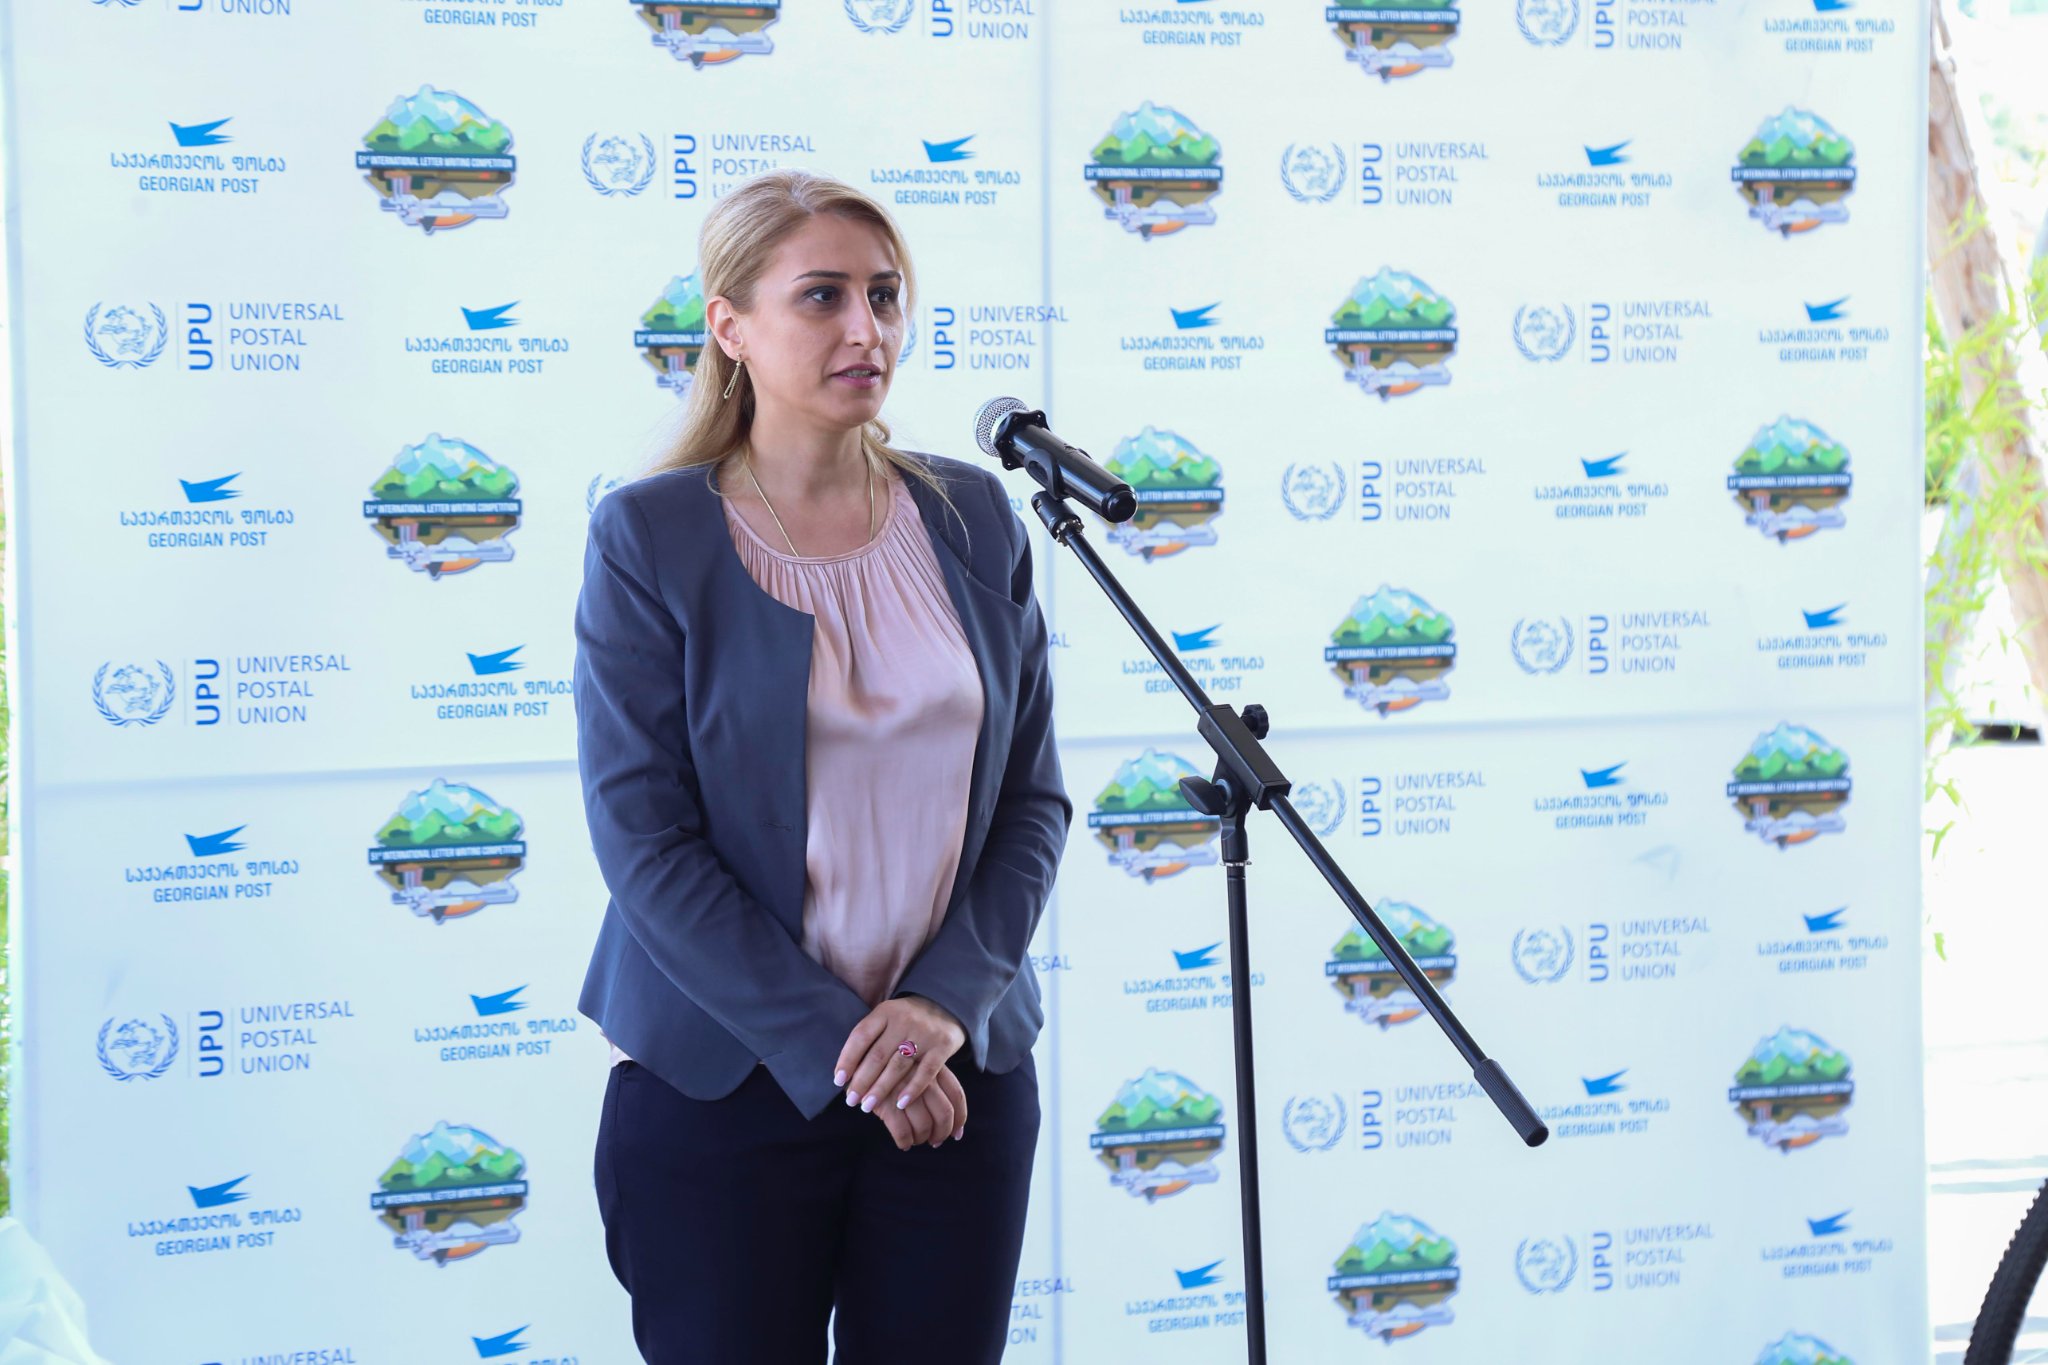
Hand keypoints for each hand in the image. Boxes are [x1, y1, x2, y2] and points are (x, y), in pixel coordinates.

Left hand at [835, 994, 965, 1119]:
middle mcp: (904, 1020)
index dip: (847, 1059)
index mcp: (885, 1012)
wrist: (945, 1005)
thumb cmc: (906, 1020)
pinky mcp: (942, 1046)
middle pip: (878, 1054)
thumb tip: (845, 1074)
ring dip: (881, 1088)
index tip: (838, 1081)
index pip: (861, 1036)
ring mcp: (925, 1033)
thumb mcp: (886, 1018)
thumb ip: (869, 1039)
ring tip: (867, 1106)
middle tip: (851, 1101)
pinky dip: (913, 1089)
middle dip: (861, 1081)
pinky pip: (926, 1072)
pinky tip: (900, 1104)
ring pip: (899, 1065)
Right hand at [872, 1064, 970, 1150]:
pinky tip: (903, 1143)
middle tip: (935, 1142)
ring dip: (923, 1139)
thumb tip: (952, 1123)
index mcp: (933, 1067)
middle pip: (944, 1113)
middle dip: (942, 1133)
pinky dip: (905, 1142)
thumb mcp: (915, 1065)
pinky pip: (903, 1132)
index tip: (956, 1134)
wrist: (857, 1058)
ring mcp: (904, 1089)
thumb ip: (933, 1084)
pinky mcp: (885, 1102)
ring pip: (924, 1125)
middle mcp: (923, 1076)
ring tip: (917, 1141)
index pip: (957, 1095)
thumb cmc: (890, 1066)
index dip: (959, 1119)